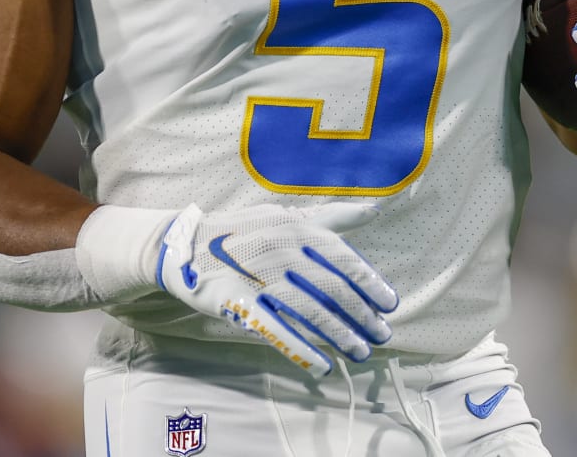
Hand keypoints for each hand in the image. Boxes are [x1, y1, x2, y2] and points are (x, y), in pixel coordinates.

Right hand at [155, 202, 397, 374]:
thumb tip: (374, 211)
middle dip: (362, 315)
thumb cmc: (245, 231)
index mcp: (298, 229)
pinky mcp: (240, 304)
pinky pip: (277, 331)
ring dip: (340, 336)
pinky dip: (302, 350)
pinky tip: (322, 365)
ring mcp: (261, 279)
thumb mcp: (287, 216)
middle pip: (332, 290)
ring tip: (360, 352)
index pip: (343, 259)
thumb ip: (331, 217)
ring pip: (311, 312)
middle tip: (381, 335)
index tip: (390, 304)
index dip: (370, 283)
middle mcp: (283, 252)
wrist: (187, 245)